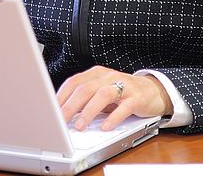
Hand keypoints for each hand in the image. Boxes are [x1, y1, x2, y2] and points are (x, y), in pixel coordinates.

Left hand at [56, 65, 172, 131]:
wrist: (152, 90)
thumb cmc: (122, 93)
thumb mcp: (101, 93)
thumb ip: (85, 100)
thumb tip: (63, 114)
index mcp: (97, 74)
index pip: (74, 82)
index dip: (61, 96)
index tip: (50, 111)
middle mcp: (109, 77)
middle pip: (86, 89)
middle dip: (70, 106)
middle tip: (60, 121)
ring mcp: (124, 86)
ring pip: (103, 95)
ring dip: (89, 111)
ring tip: (80, 126)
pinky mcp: (137, 97)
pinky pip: (124, 107)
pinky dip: (113, 118)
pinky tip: (106, 127)